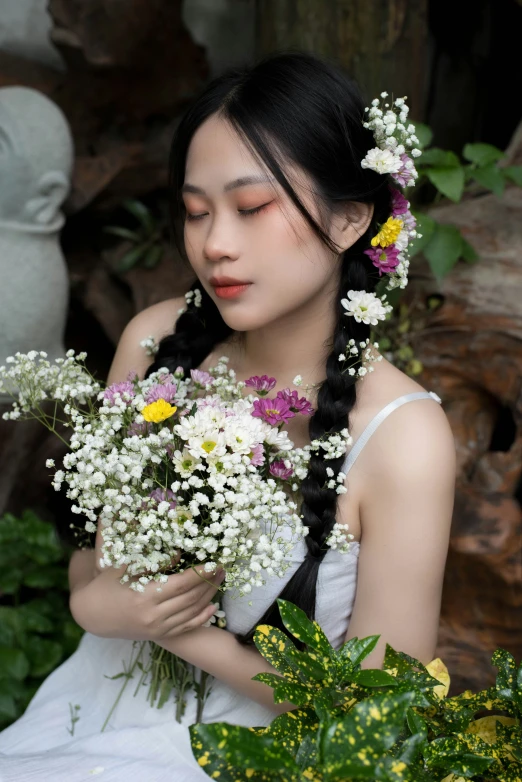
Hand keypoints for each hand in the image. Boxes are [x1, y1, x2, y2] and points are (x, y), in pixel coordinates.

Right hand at [70, 556, 225, 641]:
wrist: (91, 614)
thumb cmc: (106, 584)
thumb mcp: (124, 565)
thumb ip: (151, 558)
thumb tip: (180, 552)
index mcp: (145, 596)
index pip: (182, 583)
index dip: (201, 573)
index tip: (215, 561)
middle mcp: (154, 615)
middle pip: (191, 598)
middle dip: (210, 581)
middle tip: (223, 567)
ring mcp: (157, 628)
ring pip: (191, 612)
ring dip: (209, 596)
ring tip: (220, 580)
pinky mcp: (158, 635)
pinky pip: (185, 628)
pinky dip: (201, 618)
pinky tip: (212, 607)